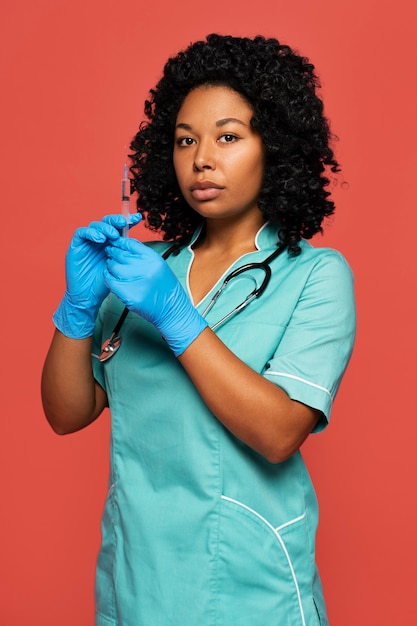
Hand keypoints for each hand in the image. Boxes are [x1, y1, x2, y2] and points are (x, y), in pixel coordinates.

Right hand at [53, 213, 141, 337]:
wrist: (88, 297)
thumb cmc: (104, 284)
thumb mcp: (119, 268)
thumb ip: (125, 255)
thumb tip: (137, 242)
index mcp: (111, 244)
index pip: (119, 228)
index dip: (128, 221)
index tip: (138, 218)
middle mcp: (99, 241)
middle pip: (107, 223)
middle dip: (116, 220)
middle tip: (124, 222)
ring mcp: (87, 242)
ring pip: (95, 225)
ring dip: (105, 227)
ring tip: (112, 235)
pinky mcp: (76, 246)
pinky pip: (81, 233)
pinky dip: (91, 233)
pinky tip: (99, 239)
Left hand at [104, 237, 207, 355]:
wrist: (171, 308)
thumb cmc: (165, 287)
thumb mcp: (159, 265)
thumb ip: (143, 255)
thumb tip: (126, 245)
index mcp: (153, 259)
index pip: (131, 244)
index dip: (120, 242)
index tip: (115, 243)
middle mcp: (145, 268)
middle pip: (120, 254)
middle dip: (113, 253)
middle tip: (110, 253)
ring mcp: (136, 282)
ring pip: (113, 266)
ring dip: (110, 265)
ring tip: (112, 266)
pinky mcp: (128, 295)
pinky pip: (110, 281)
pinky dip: (108, 277)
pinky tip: (111, 277)